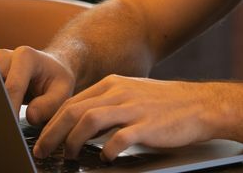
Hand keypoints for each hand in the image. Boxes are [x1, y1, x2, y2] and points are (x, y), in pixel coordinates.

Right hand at [0, 46, 76, 124]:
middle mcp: (4, 56)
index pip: (13, 87)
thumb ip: (50, 104)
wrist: (49, 67)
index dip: (11, 110)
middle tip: (0, 131)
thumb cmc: (56, 79)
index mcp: (25, 57)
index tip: (12, 130)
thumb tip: (30, 116)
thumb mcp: (63, 90)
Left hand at [32, 75, 221, 160]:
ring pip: (89, 119)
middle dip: (52, 133)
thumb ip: (107, 104)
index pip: (72, 101)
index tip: (42, 138)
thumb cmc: (165, 104)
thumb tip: (79, 122)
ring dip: (72, 140)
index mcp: (114, 84)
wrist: (201, 105)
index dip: (52, 121)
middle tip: (43, 150)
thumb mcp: (132, 94)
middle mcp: (120, 92)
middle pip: (74, 110)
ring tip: (68, 155)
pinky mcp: (148, 125)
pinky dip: (106, 150)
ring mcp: (134, 108)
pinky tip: (104, 158)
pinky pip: (119, 138)